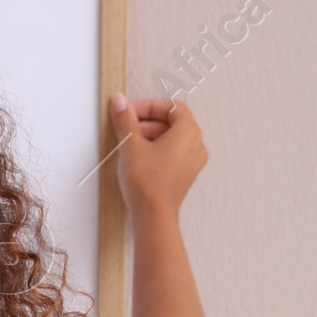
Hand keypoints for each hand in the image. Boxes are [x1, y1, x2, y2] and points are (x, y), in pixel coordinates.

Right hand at [109, 96, 207, 219]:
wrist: (153, 214)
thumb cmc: (148, 182)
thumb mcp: (131, 144)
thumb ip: (125, 119)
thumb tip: (120, 103)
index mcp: (188, 131)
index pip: (171, 107)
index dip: (149, 106)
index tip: (131, 112)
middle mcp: (196, 145)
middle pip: (172, 122)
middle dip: (147, 122)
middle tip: (127, 126)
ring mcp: (192, 162)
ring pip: (172, 139)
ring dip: (151, 136)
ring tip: (130, 144)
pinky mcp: (184, 176)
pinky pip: (173, 155)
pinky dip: (157, 151)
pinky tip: (138, 159)